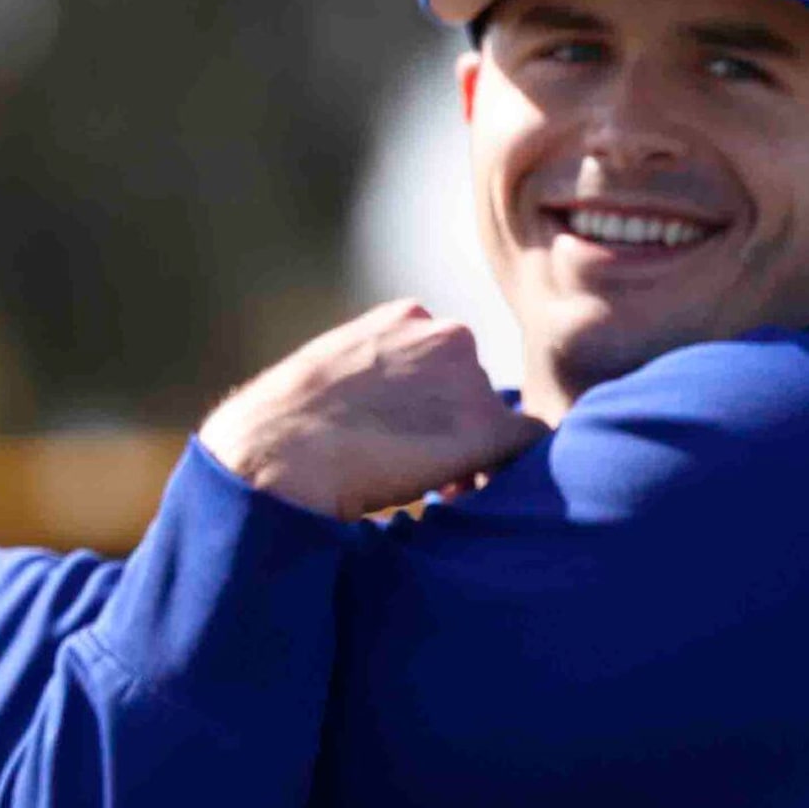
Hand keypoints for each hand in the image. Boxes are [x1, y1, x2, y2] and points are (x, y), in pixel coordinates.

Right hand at [198, 301, 545, 517]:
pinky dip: (511, 468)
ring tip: (437, 488)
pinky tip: (472, 490)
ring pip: (498, 421)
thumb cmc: (285, 425)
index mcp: (408, 316)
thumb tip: (390, 405)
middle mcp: (449, 335)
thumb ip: (376, 372)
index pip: (446, 358)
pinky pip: (530, 443)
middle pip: (475, 388)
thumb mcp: (331, 372)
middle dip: (456, 427)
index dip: (434, 403)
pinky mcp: (486, 427)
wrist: (278, 453)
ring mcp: (470, 379)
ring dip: (474, 454)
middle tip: (427, 472)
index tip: (408, 437)